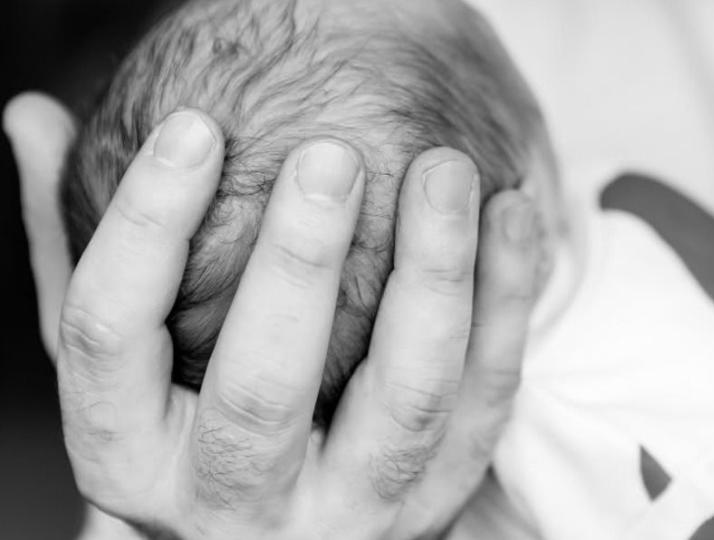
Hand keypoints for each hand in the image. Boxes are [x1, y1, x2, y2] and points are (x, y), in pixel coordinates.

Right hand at [5, 92, 539, 538]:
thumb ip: (77, 249)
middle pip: (264, 391)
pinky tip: (513, 215)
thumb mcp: (120, 364)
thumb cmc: (182, 430)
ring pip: (405, 399)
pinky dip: (506, 304)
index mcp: (131, 460)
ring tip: (447, 170)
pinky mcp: (436, 499)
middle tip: (331, 156)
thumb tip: (34, 119)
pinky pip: (484, 400)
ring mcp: (349, 511)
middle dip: (299, 266)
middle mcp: (235, 506)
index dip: (146, 227)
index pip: (112, 340)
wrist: (280, 536)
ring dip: (433, 276)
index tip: (193, 127)